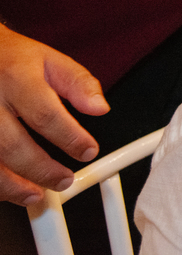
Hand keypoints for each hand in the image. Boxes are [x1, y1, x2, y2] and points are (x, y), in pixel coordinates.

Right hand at [0, 25, 108, 204]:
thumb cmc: (10, 60)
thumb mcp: (50, 60)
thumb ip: (79, 83)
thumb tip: (100, 108)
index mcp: (17, 78)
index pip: (45, 114)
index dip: (70, 138)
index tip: (88, 151)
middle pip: (13, 146)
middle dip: (42, 170)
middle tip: (64, 181)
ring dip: (13, 186)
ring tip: (37, 194)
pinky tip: (9, 189)